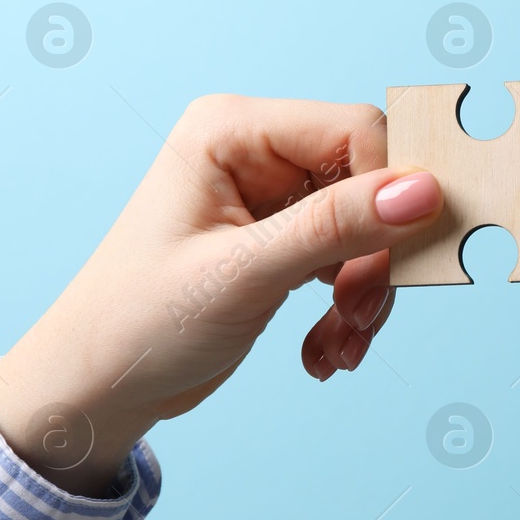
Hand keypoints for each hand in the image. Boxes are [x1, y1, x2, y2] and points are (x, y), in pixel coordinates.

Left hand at [0, 95, 442, 494]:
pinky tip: (324, 348)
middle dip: (377, 258)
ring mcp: (272, 195)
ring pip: (372, 227)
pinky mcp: (284, 237)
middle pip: (372, 181)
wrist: (95, 389)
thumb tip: (424, 191)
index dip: (392, 194)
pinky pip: (353, 258)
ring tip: (339, 344)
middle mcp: (257, 150)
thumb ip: (337, 227)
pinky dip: (350, 308)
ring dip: (366, 294)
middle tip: (358, 317)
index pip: (357, 131)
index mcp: (232, 129)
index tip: (401, 264)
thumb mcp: (244, 274)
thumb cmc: (138, 324)